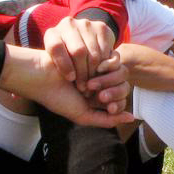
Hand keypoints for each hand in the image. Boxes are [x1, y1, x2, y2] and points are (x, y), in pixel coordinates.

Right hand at [0, 46, 132, 127]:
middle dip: (113, 92)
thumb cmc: (58, 98)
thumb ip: (107, 120)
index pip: (120, 102)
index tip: (108, 107)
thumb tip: (132, 118)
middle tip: (98, 95)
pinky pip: (113, 59)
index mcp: (97, 99)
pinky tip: (96, 69)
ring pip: (119, 74)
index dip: (118, 105)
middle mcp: (100, 84)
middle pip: (122, 87)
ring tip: (89, 85)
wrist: (41, 75)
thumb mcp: (83, 115)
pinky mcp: (96, 53)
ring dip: (107, 80)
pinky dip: (108, 65)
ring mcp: (98, 69)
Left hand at [43, 16, 116, 91]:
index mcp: (52, 33)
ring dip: (94, 71)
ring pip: (93, 53)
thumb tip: (41, 86)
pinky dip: (105, 64)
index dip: (64, 64)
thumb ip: (50, 70)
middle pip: (78, 51)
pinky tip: (101, 72)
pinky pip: (105, 50)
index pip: (56, 47)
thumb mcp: (54, 63)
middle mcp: (68, 24)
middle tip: (84, 88)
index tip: (70, 79)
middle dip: (82, 73)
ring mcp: (86, 24)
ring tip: (93, 83)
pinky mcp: (101, 28)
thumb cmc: (65, 60)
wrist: (83, 40)